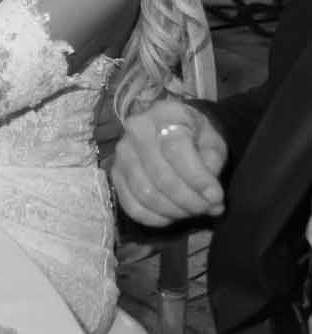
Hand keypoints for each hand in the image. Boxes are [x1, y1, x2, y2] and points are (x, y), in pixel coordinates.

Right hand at [112, 97, 226, 225]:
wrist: (172, 130)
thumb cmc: (195, 136)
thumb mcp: (212, 141)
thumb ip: (213, 165)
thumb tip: (211, 197)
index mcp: (164, 115)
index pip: (176, 150)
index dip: (198, 179)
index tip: (216, 196)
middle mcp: (136, 130)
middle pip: (161, 176)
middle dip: (189, 200)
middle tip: (207, 208)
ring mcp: (122, 153)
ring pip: (146, 194)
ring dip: (174, 211)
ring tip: (193, 211)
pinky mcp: (115, 174)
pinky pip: (132, 205)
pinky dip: (155, 218)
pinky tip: (171, 216)